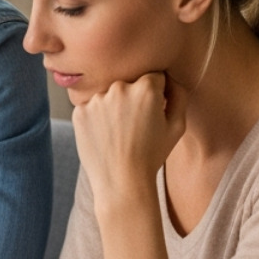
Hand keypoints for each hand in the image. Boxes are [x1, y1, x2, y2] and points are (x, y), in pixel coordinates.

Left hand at [71, 71, 187, 210]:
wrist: (122, 182)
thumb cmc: (152, 156)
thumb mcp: (177, 126)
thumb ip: (179, 95)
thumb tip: (171, 77)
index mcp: (146, 88)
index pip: (152, 76)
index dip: (155, 94)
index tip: (152, 111)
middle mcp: (119, 88)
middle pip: (128, 83)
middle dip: (132, 99)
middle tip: (134, 125)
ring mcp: (97, 100)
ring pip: (107, 95)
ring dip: (112, 107)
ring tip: (118, 134)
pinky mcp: (79, 112)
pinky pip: (90, 107)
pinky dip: (96, 118)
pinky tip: (104, 136)